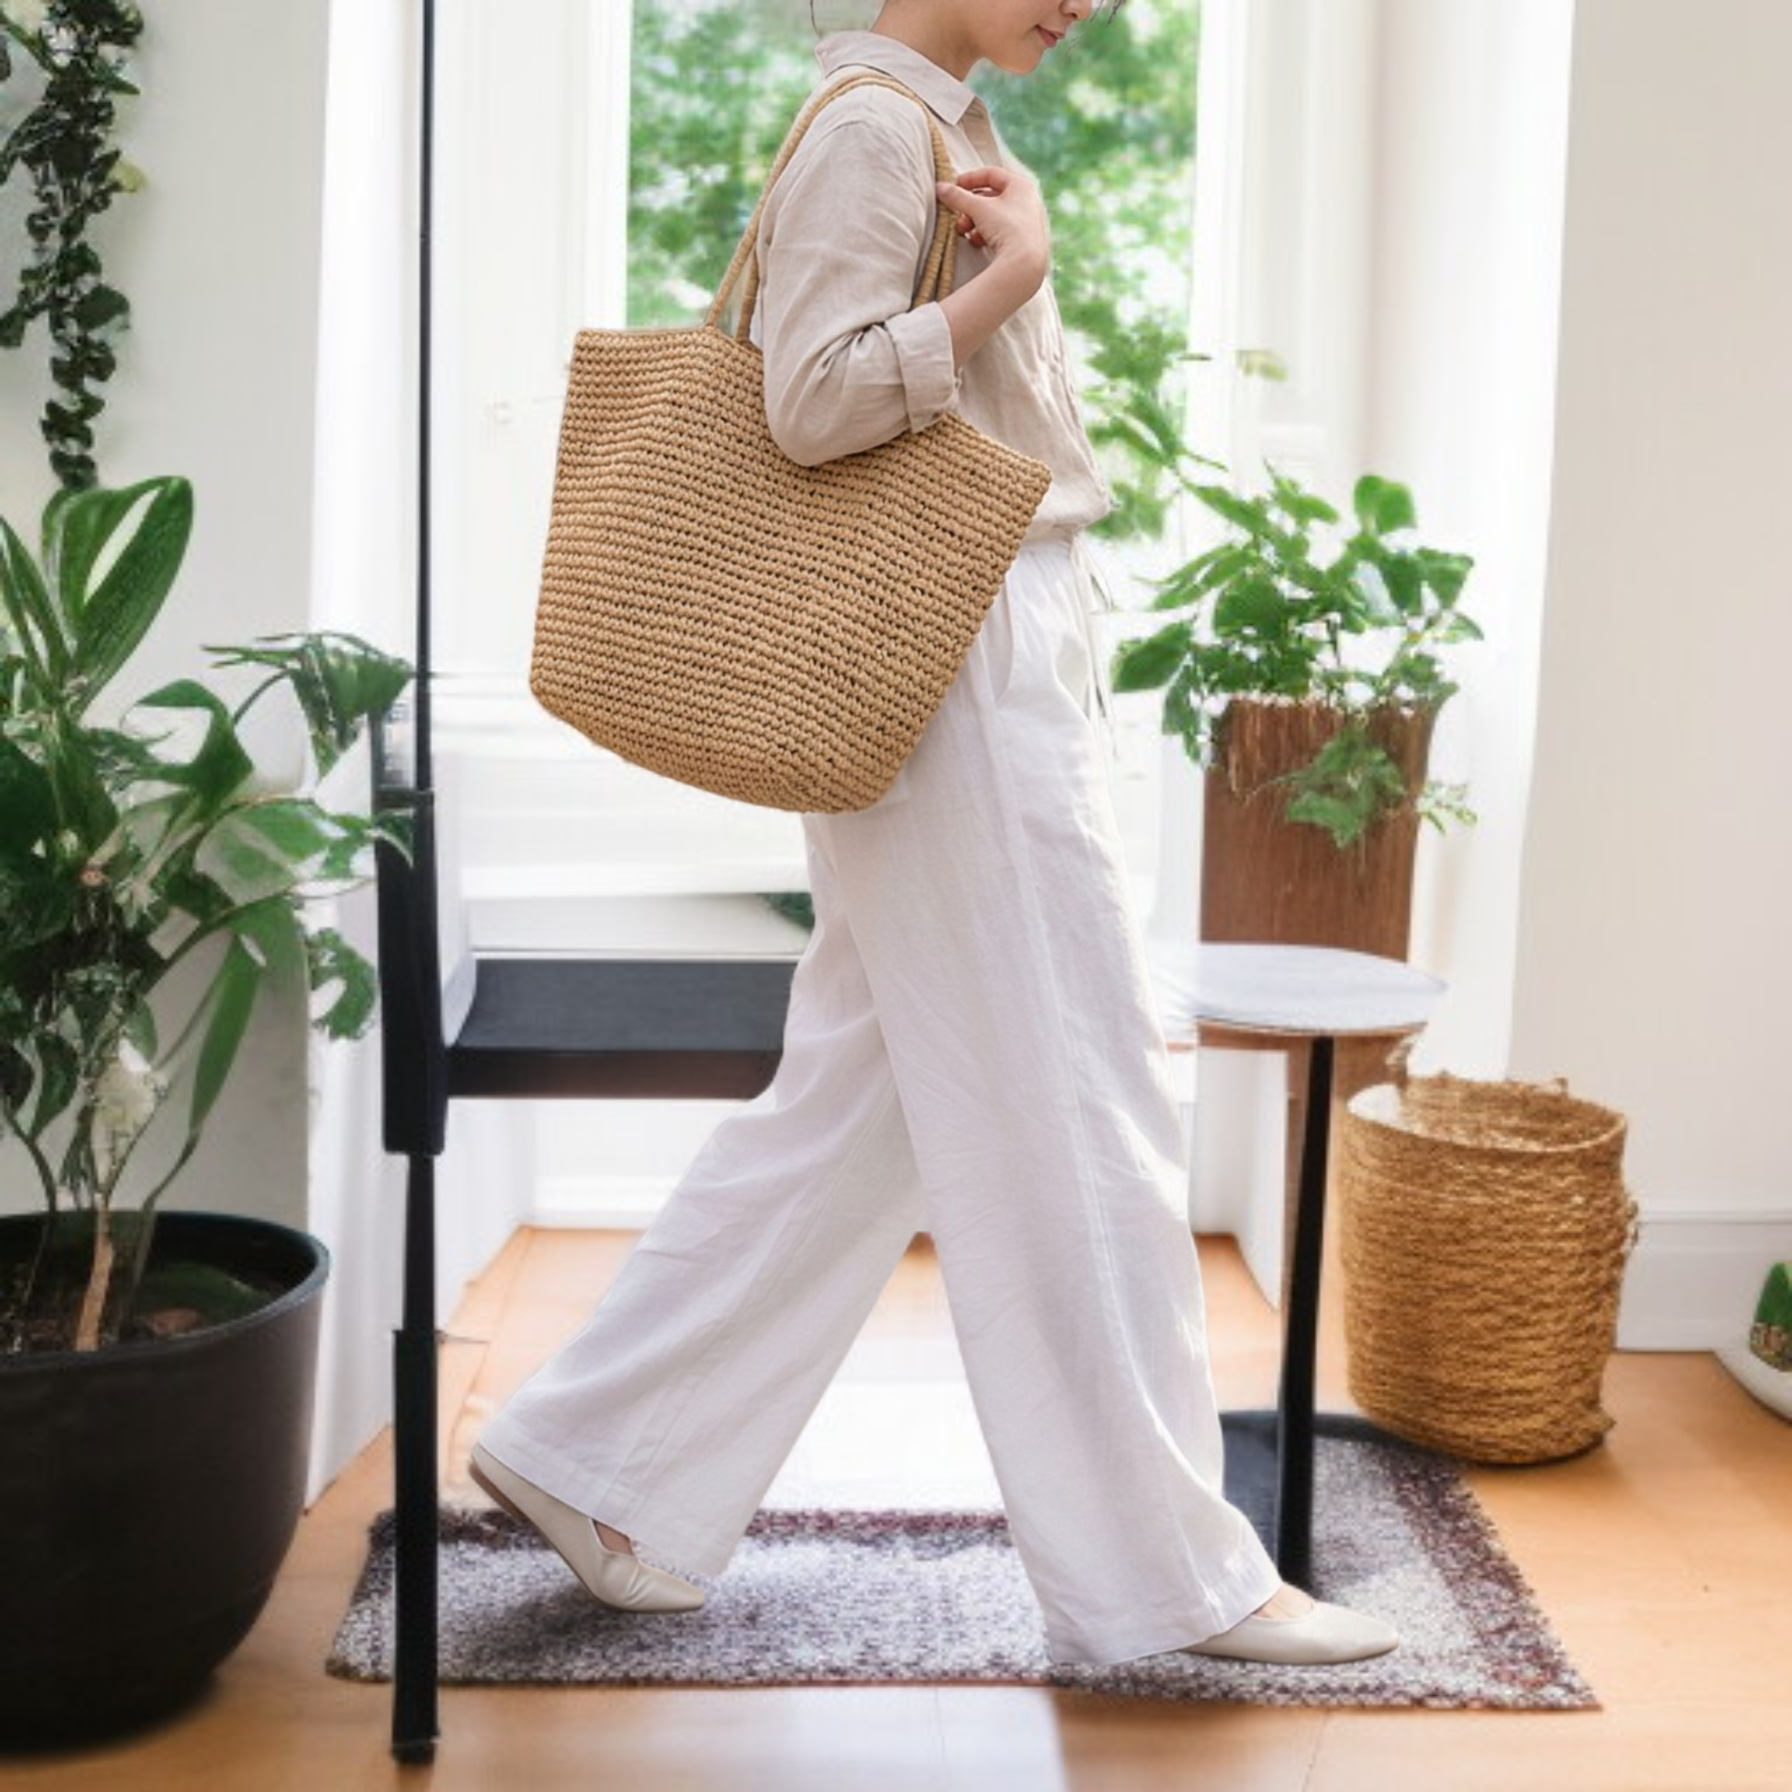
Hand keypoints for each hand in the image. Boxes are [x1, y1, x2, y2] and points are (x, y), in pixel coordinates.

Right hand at [934, 164, 1048, 294]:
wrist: (1024, 264)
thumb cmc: (1005, 228)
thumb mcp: (977, 209)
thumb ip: (957, 197)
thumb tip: (940, 187)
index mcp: (1021, 185)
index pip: (991, 174)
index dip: (970, 178)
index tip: (954, 186)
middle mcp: (1028, 201)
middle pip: (991, 196)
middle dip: (970, 206)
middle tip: (956, 213)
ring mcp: (1027, 222)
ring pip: (994, 216)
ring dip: (974, 221)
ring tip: (963, 231)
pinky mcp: (1024, 241)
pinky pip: (1001, 231)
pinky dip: (985, 234)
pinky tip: (976, 242)